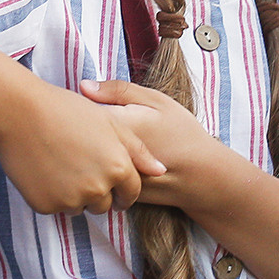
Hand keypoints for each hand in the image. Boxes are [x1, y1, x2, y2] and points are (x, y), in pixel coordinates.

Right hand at [0, 84, 167, 215]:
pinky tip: (43, 170)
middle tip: (79, 166)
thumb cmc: (66, 110)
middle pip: (104, 204)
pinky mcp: (46, 206)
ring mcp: (70, 200)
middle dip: (97, 191)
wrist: (19, 112)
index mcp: (118, 168)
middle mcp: (98, 189)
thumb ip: (138, 151)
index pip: (130, 193)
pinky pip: (55, 207)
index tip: (114, 186)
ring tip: (60, 164)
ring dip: (74, 194)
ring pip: (79, 207)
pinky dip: (51, 194)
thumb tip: (161, 171)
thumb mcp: (110, 123)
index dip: (123, 190)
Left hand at [80, 78, 226, 210]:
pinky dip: (97, 166)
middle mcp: (108, 153)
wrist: (202, 176)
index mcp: (117, 125)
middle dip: (79, 127)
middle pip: (76, 136)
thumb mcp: (156, 101)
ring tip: (100, 141)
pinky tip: (110, 159)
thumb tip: (82, 86)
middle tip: (96, 122)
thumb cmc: (181, 134)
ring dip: (85, 148)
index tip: (88, 104)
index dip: (78, 107)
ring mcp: (109, 176)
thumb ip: (118, 91)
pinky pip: (95, 176)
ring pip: (83, 158)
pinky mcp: (112, 192)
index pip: (78, 112)